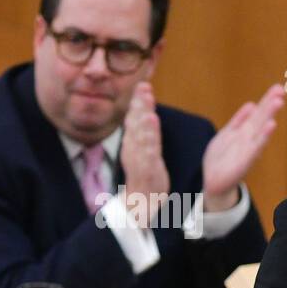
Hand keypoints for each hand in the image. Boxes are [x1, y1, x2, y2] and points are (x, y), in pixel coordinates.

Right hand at [120, 82, 169, 222]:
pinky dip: (149, 137)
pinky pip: (148, 150)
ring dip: (144, 117)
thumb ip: (142, 134)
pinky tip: (152, 124)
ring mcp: (140, 157)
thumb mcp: (142, 152)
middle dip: (140, 103)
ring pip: (141, 134)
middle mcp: (134, 147)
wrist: (140, 202)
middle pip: (136, 122)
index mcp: (133, 142)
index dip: (138, 102)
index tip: (143, 85)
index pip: (135, 118)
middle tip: (144, 86)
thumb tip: (142, 115)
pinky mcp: (147, 167)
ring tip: (147, 103)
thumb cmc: (144, 175)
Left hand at [202, 83, 285, 209]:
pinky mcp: (246, 160)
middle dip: (271, 103)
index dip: (267, 100)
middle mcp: (250, 138)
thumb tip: (251, 104)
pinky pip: (256, 146)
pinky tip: (271, 125)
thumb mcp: (227, 134)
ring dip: (270, 114)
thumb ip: (239, 120)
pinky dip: (264, 136)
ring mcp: (249, 148)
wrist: (214, 183)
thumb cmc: (221, 159)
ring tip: (279, 101)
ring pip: (261, 128)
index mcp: (245, 131)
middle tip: (282, 89)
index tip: (279, 87)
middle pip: (261, 117)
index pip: (258, 112)